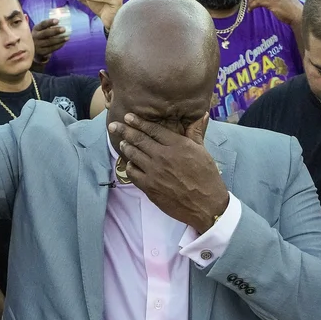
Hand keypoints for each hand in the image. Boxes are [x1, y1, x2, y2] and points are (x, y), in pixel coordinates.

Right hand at [31, 18, 67, 62]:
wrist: (35, 50)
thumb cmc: (41, 37)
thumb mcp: (42, 31)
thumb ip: (49, 28)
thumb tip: (62, 25)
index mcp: (36, 29)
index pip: (42, 24)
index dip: (49, 22)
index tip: (57, 20)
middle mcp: (35, 37)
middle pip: (45, 33)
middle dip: (55, 31)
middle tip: (64, 29)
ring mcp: (37, 45)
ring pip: (49, 42)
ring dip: (59, 39)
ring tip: (67, 37)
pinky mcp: (41, 52)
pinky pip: (51, 48)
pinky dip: (58, 45)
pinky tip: (63, 43)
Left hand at [109, 113, 228, 232]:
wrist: (206, 205)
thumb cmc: (207, 178)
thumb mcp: (203, 152)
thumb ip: (196, 133)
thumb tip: (201, 114)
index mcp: (177, 145)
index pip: (153, 130)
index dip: (139, 122)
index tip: (128, 116)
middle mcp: (163, 156)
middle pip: (139, 140)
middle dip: (124, 131)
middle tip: (113, 126)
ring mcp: (154, 172)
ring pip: (133, 155)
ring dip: (126, 147)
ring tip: (122, 142)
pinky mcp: (150, 187)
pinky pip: (133, 174)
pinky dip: (130, 166)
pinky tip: (130, 164)